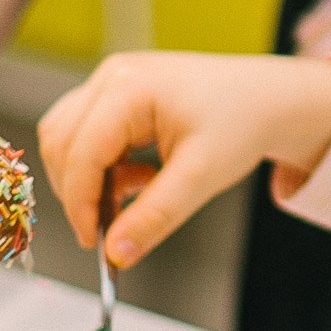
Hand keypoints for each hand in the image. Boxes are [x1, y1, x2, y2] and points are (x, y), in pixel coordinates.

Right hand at [38, 51, 330, 267]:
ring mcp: (112, 80)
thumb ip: (155, 216)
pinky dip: (102, 164)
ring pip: (66, 138)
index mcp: (129, 88)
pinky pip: (86, 133)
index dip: (80, 204)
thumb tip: (116, 254)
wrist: (269, 98)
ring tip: (138, 191)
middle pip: (61, 143)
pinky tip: (141, 176)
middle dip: (80, 191)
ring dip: (89, 177)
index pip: (79, 153)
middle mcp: (113, 76)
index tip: (95, 242)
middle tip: (112, 226)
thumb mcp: (201, 177)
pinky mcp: (117, 92)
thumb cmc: (243, 123)